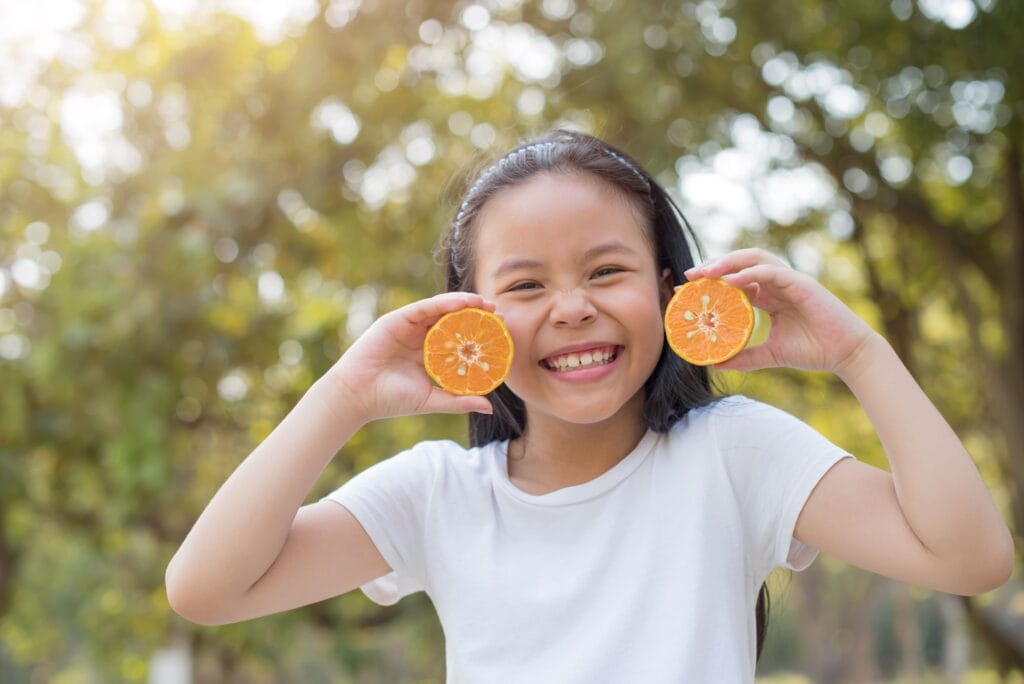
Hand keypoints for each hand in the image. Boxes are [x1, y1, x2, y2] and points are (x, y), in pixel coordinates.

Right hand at [322, 292, 496, 423]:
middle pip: (452, 320)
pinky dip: (445, 302)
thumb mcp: (431, 399)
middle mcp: (420, 337)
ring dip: (464, 304)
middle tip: (499, 314)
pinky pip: (425, 307)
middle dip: (476, 315)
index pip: (458, 339)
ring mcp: (409, 326)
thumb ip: (458, 400)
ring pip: (441, 310)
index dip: (479, 334)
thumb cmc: (392, 400)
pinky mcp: (398, 318)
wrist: (359, 396)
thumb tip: (489, 408)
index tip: (501, 333)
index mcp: (428, 354)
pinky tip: (463, 302)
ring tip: (486, 304)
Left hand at [683, 248, 879, 374]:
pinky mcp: (801, 283)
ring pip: (754, 259)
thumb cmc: (813, 351)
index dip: (713, 281)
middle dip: (715, 266)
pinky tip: (732, 282)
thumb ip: (745, 356)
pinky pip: (771, 272)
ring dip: (728, 262)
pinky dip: (750, 274)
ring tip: (706, 272)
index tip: (689, 289)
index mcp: (770, 296)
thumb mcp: (770, 354)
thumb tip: (716, 363)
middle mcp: (777, 284)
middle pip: (741, 263)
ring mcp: (790, 280)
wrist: (846, 355)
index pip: (736, 281)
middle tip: (691, 276)